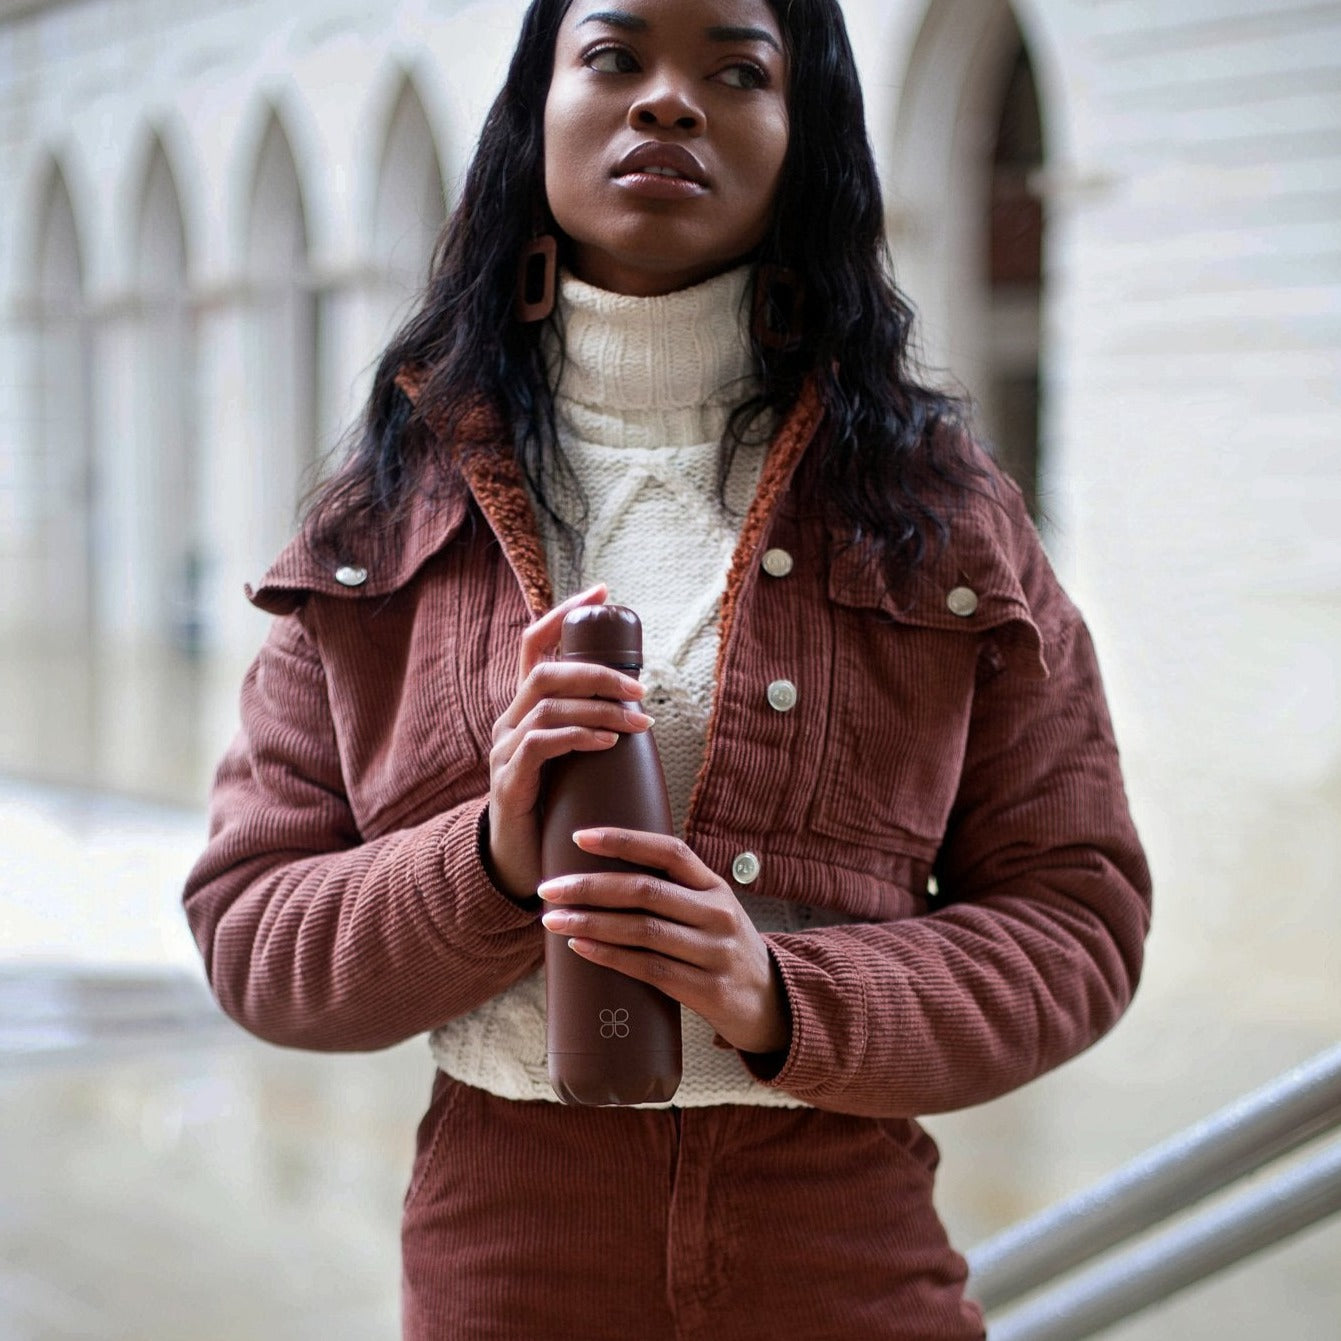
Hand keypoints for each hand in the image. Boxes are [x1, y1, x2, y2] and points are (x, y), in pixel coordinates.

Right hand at [487, 585, 653, 901]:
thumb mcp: (575, 759)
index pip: (534, 645)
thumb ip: (593, 728)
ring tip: (638, 719)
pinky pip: (541, 744)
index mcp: (525, 709)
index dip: (563, 613)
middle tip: (641, 686)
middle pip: (545, 673)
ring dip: (599, 708)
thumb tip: (641, 704)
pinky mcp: (509, 781)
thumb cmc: (555, 806)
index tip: (603, 591)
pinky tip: (608, 741)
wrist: (521, 864)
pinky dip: (578, 736)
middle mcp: (508, 722)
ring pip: (547, 706)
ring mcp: (504, 751)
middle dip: (596, 671)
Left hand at [537, 828, 791, 1056]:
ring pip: (642, 931)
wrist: (771, 1003)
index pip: (669, 851)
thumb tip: (601, 874)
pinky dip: (610, 956)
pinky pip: (649, 969)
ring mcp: (714, 952)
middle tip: (549, 888)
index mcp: (715, 886)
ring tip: (553, 919)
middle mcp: (717, 914)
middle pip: (646, 891)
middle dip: (591, 887)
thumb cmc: (723, 949)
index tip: (579, 837)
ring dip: (591, 923)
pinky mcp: (707, 989)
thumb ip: (672, 891)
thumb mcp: (710, 910)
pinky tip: (580, 948)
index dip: (623, 841)